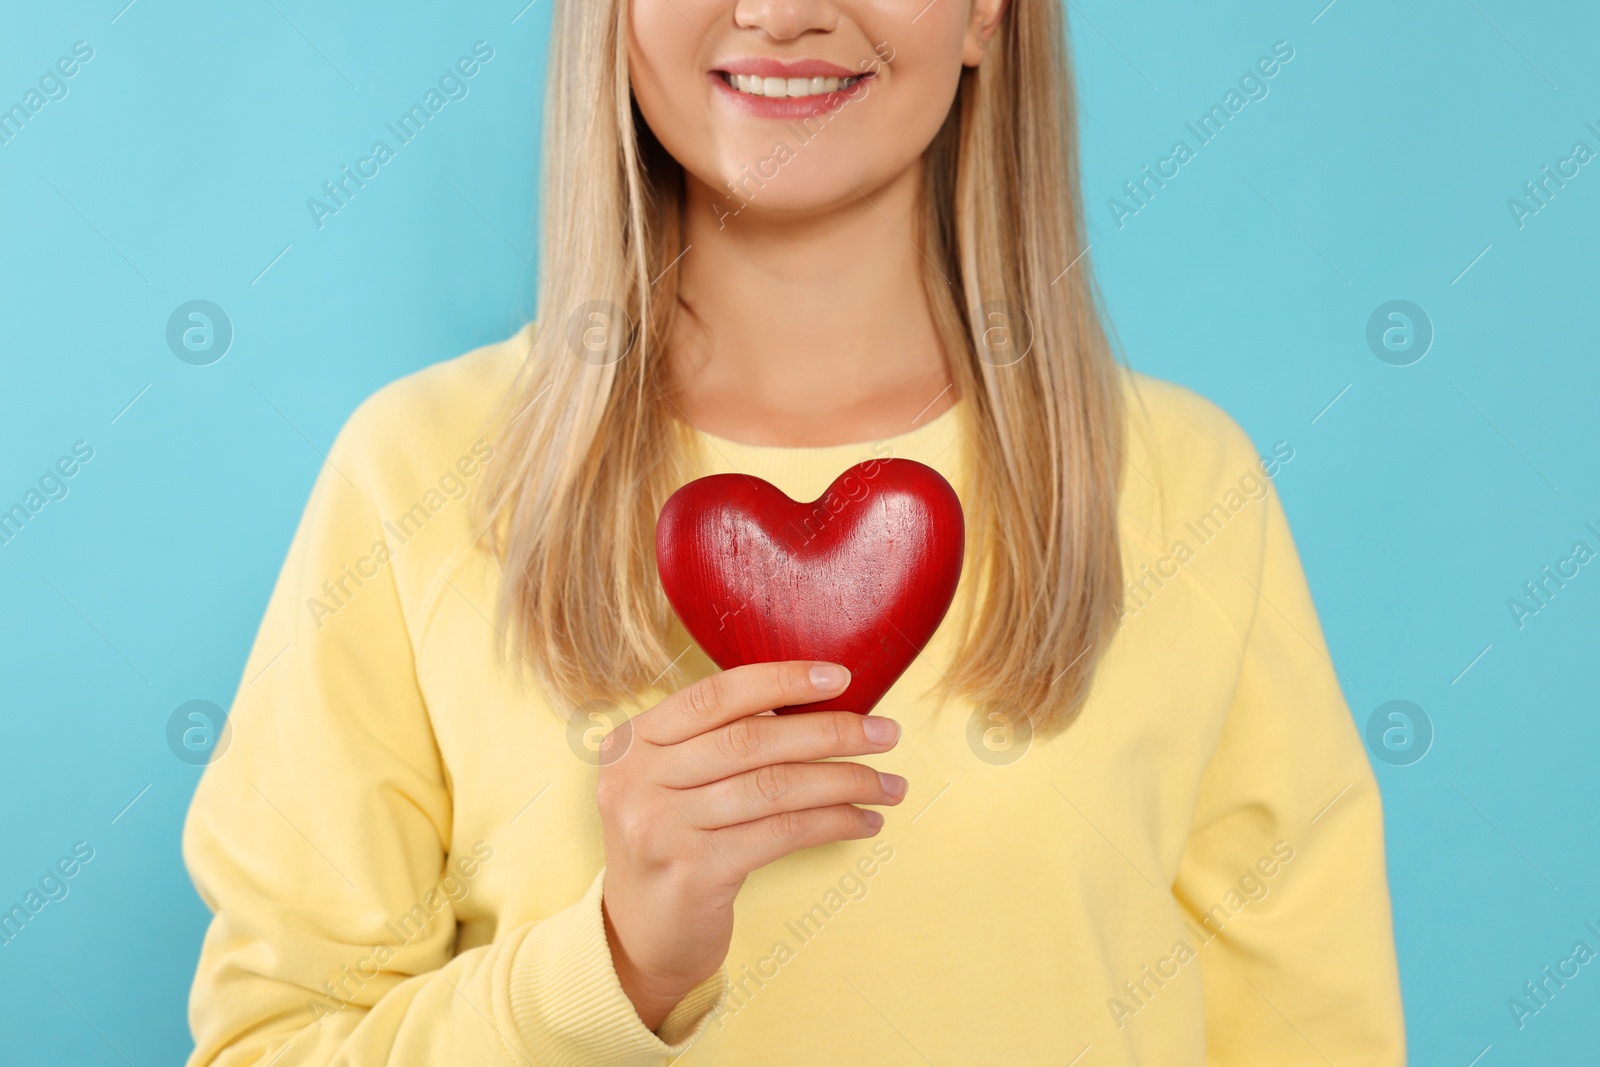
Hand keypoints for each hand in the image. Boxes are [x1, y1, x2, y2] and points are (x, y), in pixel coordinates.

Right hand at [594, 660, 904, 1030]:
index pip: (714, 695)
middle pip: (752, 740)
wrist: (636, 937)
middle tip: (887, 734)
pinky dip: (832, 823)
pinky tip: (864, 822)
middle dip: (831, 732)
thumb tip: (814, 709)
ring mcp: (661, 827)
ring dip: (845, 782)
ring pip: (774, 787)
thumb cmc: (673, 846)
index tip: (840, 677)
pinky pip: (781, 833)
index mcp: (633, 742)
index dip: (780, 680)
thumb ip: (718, 743)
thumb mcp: (672, 783)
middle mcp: (637, 780)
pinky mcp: (694, 872)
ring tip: (889, 784)